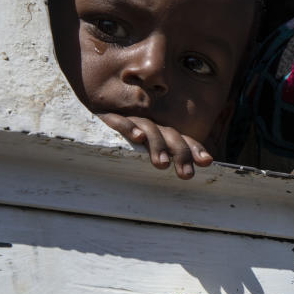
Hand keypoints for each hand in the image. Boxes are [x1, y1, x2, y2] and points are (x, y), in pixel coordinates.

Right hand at [98, 113, 212, 179]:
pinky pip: (120, 121)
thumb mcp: (141, 156)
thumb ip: (162, 161)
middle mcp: (149, 126)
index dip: (194, 149)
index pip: (181, 139)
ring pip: (149, 129)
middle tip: (186, 175)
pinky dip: (130, 127)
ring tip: (163, 165)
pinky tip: (137, 138)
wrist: (86, 116)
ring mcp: (130, 120)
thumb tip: (185, 176)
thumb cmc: (118, 144)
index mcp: (159, 134)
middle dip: (180, 154)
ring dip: (158, 146)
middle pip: (170, 135)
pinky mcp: (109, 118)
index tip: (207, 162)